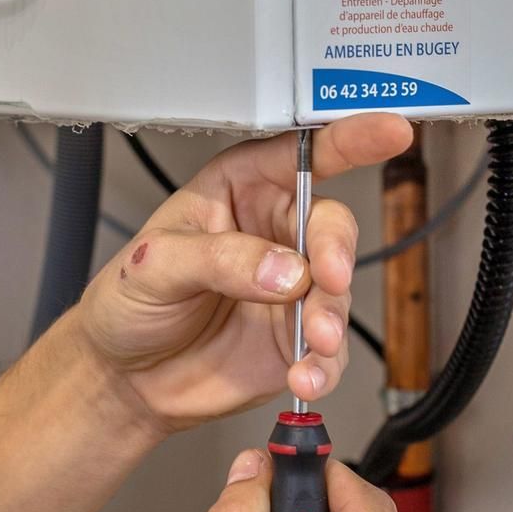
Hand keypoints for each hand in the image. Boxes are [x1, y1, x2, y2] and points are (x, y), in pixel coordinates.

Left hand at [76, 114, 410, 431]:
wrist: (123, 379)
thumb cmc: (127, 304)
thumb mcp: (153, 266)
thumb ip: (218, 259)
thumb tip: (284, 270)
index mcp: (237, 189)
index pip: (298, 155)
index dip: (348, 139)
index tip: (389, 132)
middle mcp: (273, 232)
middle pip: (329, 224)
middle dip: (335, 252)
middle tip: (327, 280)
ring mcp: (290, 288)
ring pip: (337, 290)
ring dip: (330, 317)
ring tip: (311, 342)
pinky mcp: (296, 339)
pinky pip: (330, 350)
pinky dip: (324, 365)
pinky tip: (304, 375)